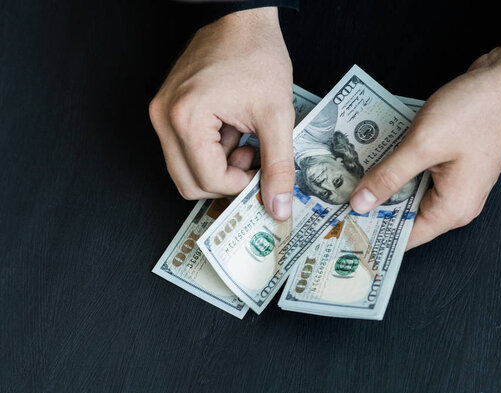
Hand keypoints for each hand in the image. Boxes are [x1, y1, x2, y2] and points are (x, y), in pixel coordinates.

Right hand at [149, 7, 295, 220]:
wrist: (241, 20)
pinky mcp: (168, 110)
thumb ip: (279, 166)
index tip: (261, 173)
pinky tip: (233, 130)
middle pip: (188, 182)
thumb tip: (278, 206)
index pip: (207, 180)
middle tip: (252, 160)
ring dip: (219, 165)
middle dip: (226, 180)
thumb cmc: (256, 54)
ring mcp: (162, 113)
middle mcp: (164, 117)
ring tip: (244, 140)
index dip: (240, 184)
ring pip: (185, 169)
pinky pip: (185, 150)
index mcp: (186, 118)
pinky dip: (211, 150)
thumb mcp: (276, 115)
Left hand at [349, 47, 500, 249]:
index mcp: (452, 210)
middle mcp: (455, 203)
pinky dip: (397, 168)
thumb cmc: (478, 110)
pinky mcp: (450, 164)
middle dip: (372, 208)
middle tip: (337, 201)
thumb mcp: (424, 144)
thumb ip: (389, 176)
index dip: (372, 233)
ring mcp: (454, 183)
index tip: (342, 228)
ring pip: (408, 193)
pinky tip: (375, 158)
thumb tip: (361, 203)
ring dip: (383, 184)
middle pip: (404, 216)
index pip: (404, 237)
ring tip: (349, 178)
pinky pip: (417, 175)